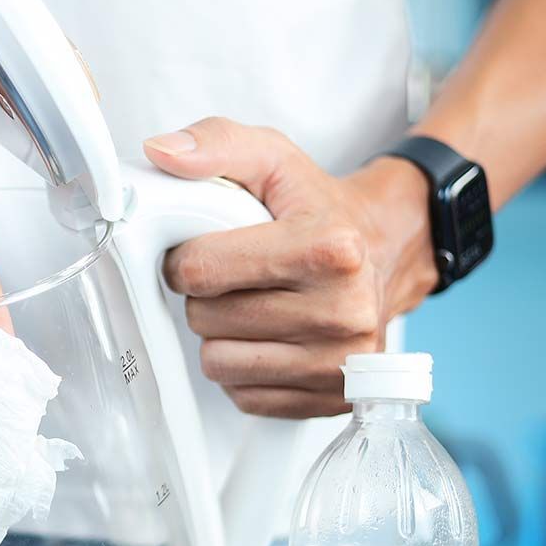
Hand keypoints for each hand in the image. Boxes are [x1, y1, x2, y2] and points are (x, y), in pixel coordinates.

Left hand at [143, 118, 439, 417]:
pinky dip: (244, 369)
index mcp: (330, 248)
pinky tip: (269, 338)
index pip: (200, 270)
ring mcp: (340, 362)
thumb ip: (213, 145)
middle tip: (237, 277)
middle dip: (206, 296)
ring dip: (220, 336)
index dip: (185, 258)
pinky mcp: (333, 400)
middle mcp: (344, 310)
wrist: (387, 251)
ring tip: (251, 306)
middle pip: (206, 320)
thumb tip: (158, 152)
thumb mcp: (273, 159)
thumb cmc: (319, 208)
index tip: (206, 248)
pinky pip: (244, 396)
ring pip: (218, 364)